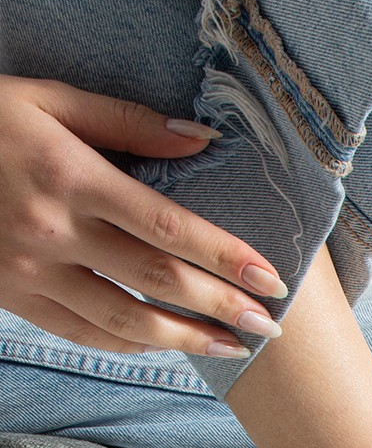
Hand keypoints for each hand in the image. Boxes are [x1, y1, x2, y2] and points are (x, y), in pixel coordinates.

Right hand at [0, 74, 288, 357]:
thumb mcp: (45, 98)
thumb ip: (126, 121)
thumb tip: (201, 141)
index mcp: (70, 177)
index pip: (167, 226)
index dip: (224, 257)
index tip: (270, 278)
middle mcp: (53, 232)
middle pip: (156, 280)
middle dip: (219, 308)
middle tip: (268, 327)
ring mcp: (31, 272)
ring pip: (124, 320)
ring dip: (185, 339)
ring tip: (231, 348)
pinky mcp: (14, 297)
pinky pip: (83, 332)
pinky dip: (130, 344)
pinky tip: (166, 345)